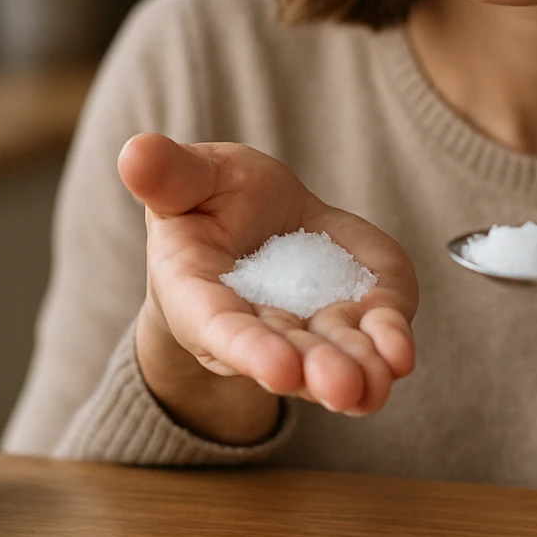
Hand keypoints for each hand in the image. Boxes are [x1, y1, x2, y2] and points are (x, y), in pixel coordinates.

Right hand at [118, 133, 418, 442]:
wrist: (251, 220)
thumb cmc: (207, 201)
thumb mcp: (187, 179)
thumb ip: (169, 175)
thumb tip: (135, 153)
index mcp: (198, 297)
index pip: (221, 330)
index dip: (249, 351)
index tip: (280, 368)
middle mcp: (252, 329)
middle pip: (285, 356)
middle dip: (316, 370)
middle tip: (344, 384)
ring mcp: (305, 327)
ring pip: (332, 355)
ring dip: (360, 368)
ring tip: (384, 373)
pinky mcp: (350, 312)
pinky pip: (369, 332)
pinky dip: (388, 340)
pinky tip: (401, 351)